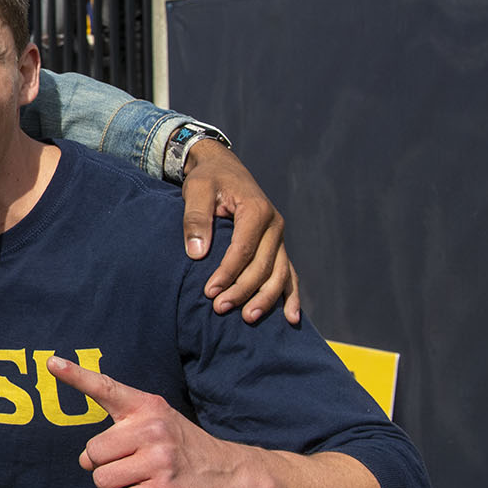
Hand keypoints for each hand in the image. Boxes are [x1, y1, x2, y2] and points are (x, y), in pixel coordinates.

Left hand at [48, 357, 255, 487]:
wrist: (234, 476)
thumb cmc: (185, 450)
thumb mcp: (161, 423)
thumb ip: (122, 431)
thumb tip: (85, 459)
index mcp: (148, 407)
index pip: (106, 388)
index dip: (75, 376)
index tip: (51, 362)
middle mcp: (153, 429)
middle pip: (91, 453)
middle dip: (102, 467)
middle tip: (128, 469)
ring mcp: (159, 461)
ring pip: (101, 480)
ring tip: (136, 485)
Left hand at [180, 140, 299, 323]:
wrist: (222, 169)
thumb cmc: (207, 180)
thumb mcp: (196, 190)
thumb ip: (196, 218)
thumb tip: (197, 254)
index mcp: (256, 209)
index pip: (244, 249)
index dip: (228, 273)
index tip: (209, 292)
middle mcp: (274, 225)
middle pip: (263, 265)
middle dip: (242, 290)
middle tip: (220, 308)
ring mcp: (279, 238)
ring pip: (279, 274)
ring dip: (265, 299)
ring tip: (247, 319)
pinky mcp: (277, 247)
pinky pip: (288, 274)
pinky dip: (290, 296)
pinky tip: (291, 318)